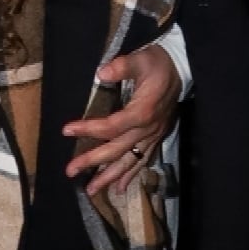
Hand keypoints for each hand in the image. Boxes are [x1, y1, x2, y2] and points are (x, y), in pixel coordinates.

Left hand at [64, 40, 181, 194]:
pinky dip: (131, 175)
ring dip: (110, 177)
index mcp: (142, 112)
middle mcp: (147, 129)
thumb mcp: (140, 59)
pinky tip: (120, 188)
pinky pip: (143, 161)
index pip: (111, 126)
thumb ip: (122, 66)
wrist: (181, 69)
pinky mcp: (156, 138)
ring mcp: (152, 136)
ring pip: (130, 162)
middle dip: (93, 162)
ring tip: (92, 190)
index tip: (67, 130)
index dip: (88, 130)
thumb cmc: (157, 63)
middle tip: (70, 171)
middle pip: (117, 150)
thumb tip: (101, 74)